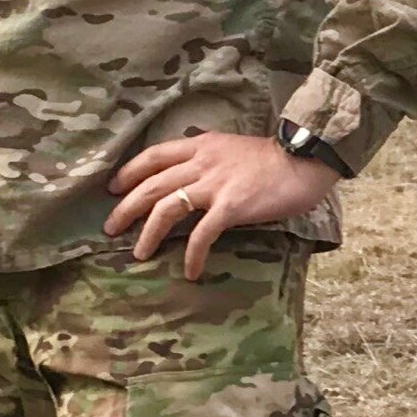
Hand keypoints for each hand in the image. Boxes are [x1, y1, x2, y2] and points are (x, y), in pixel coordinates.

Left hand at [106, 132, 337, 278]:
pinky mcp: (231, 206)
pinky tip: (190, 271)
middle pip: (150, 185)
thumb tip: (188, 178)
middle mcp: (201, 163)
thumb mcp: (230, 148)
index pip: (153, 156)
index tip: (112, 188)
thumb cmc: (273, 158)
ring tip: (138, 253)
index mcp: (200, 146)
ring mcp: (215, 184)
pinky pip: (202, 234)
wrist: (306, 158)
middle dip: (125, 208)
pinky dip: (192, 254)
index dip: (128, 172)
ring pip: (166, 209)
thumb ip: (207, 160)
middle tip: (109, 228)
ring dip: (148, 234)